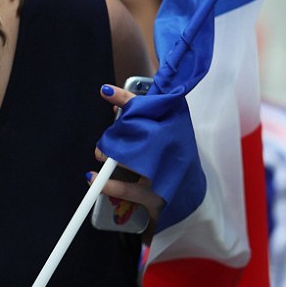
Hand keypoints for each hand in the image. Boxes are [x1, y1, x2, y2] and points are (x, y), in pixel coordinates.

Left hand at [94, 83, 166, 240]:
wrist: (192, 196)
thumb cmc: (172, 160)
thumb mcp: (163, 136)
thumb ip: (142, 121)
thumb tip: (114, 106)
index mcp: (173, 128)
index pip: (149, 107)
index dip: (126, 98)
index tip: (106, 91)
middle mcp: (171, 147)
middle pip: (140, 132)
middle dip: (117, 134)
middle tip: (105, 141)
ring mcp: (165, 172)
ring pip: (132, 159)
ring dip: (111, 156)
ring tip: (101, 155)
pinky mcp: (156, 195)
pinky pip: (128, 189)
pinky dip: (108, 184)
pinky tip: (93, 178)